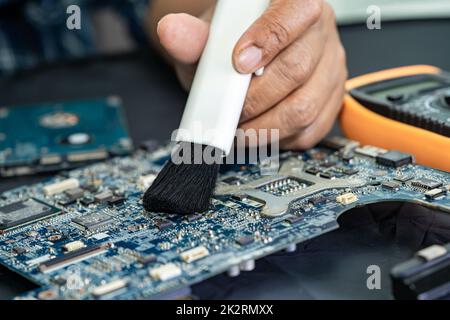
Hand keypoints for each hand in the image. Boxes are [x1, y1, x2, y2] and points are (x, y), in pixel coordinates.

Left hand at [155, 0, 346, 148]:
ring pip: (305, 107)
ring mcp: (330, 69)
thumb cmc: (232, 42)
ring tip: (239, 126)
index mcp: (295, 4)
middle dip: (254, 99)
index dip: (265, 42)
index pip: (291, 18)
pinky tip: (260, 130)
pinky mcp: (330, 101)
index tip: (238, 64)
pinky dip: (279, 138)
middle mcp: (320, 34)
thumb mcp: (210, 37)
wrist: (245, 55)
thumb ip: (194, 36)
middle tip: (228, 110)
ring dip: (264, 126)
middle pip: (297, 69)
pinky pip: (310, 130)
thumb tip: (172, 32)